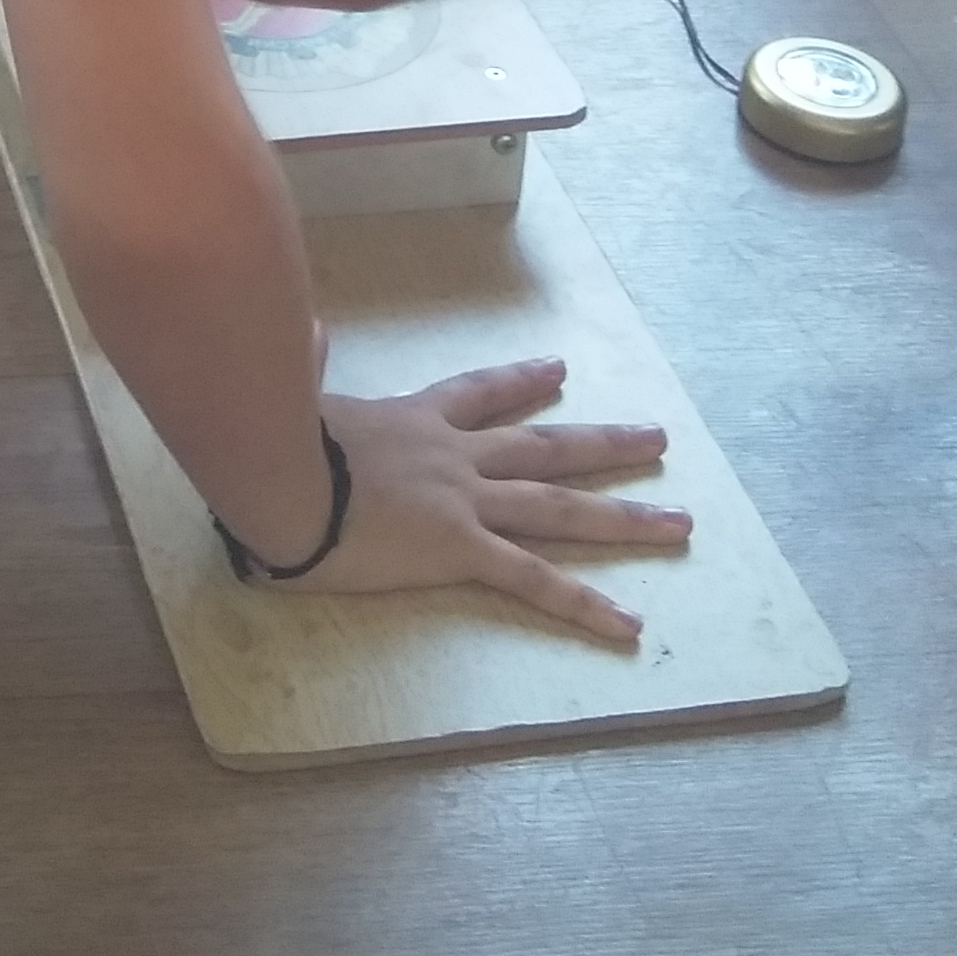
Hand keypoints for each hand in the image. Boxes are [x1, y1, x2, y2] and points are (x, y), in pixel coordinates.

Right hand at [296, 361, 689, 643]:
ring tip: (679, 524)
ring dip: (624, 516)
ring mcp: (464, 500)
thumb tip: (308, 329)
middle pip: (544, 446)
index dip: (521, 381)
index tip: (558, 369)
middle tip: (657, 439)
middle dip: (604, 441)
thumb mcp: (296, 395)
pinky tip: (628, 626)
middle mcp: (454, 454)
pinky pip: (533, 579)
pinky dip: (584, 604)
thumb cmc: (276, 441)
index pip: (479, 395)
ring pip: (560, 508)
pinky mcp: (461, 548)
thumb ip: (308, 361)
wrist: (279, 475)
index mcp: (414, 418)